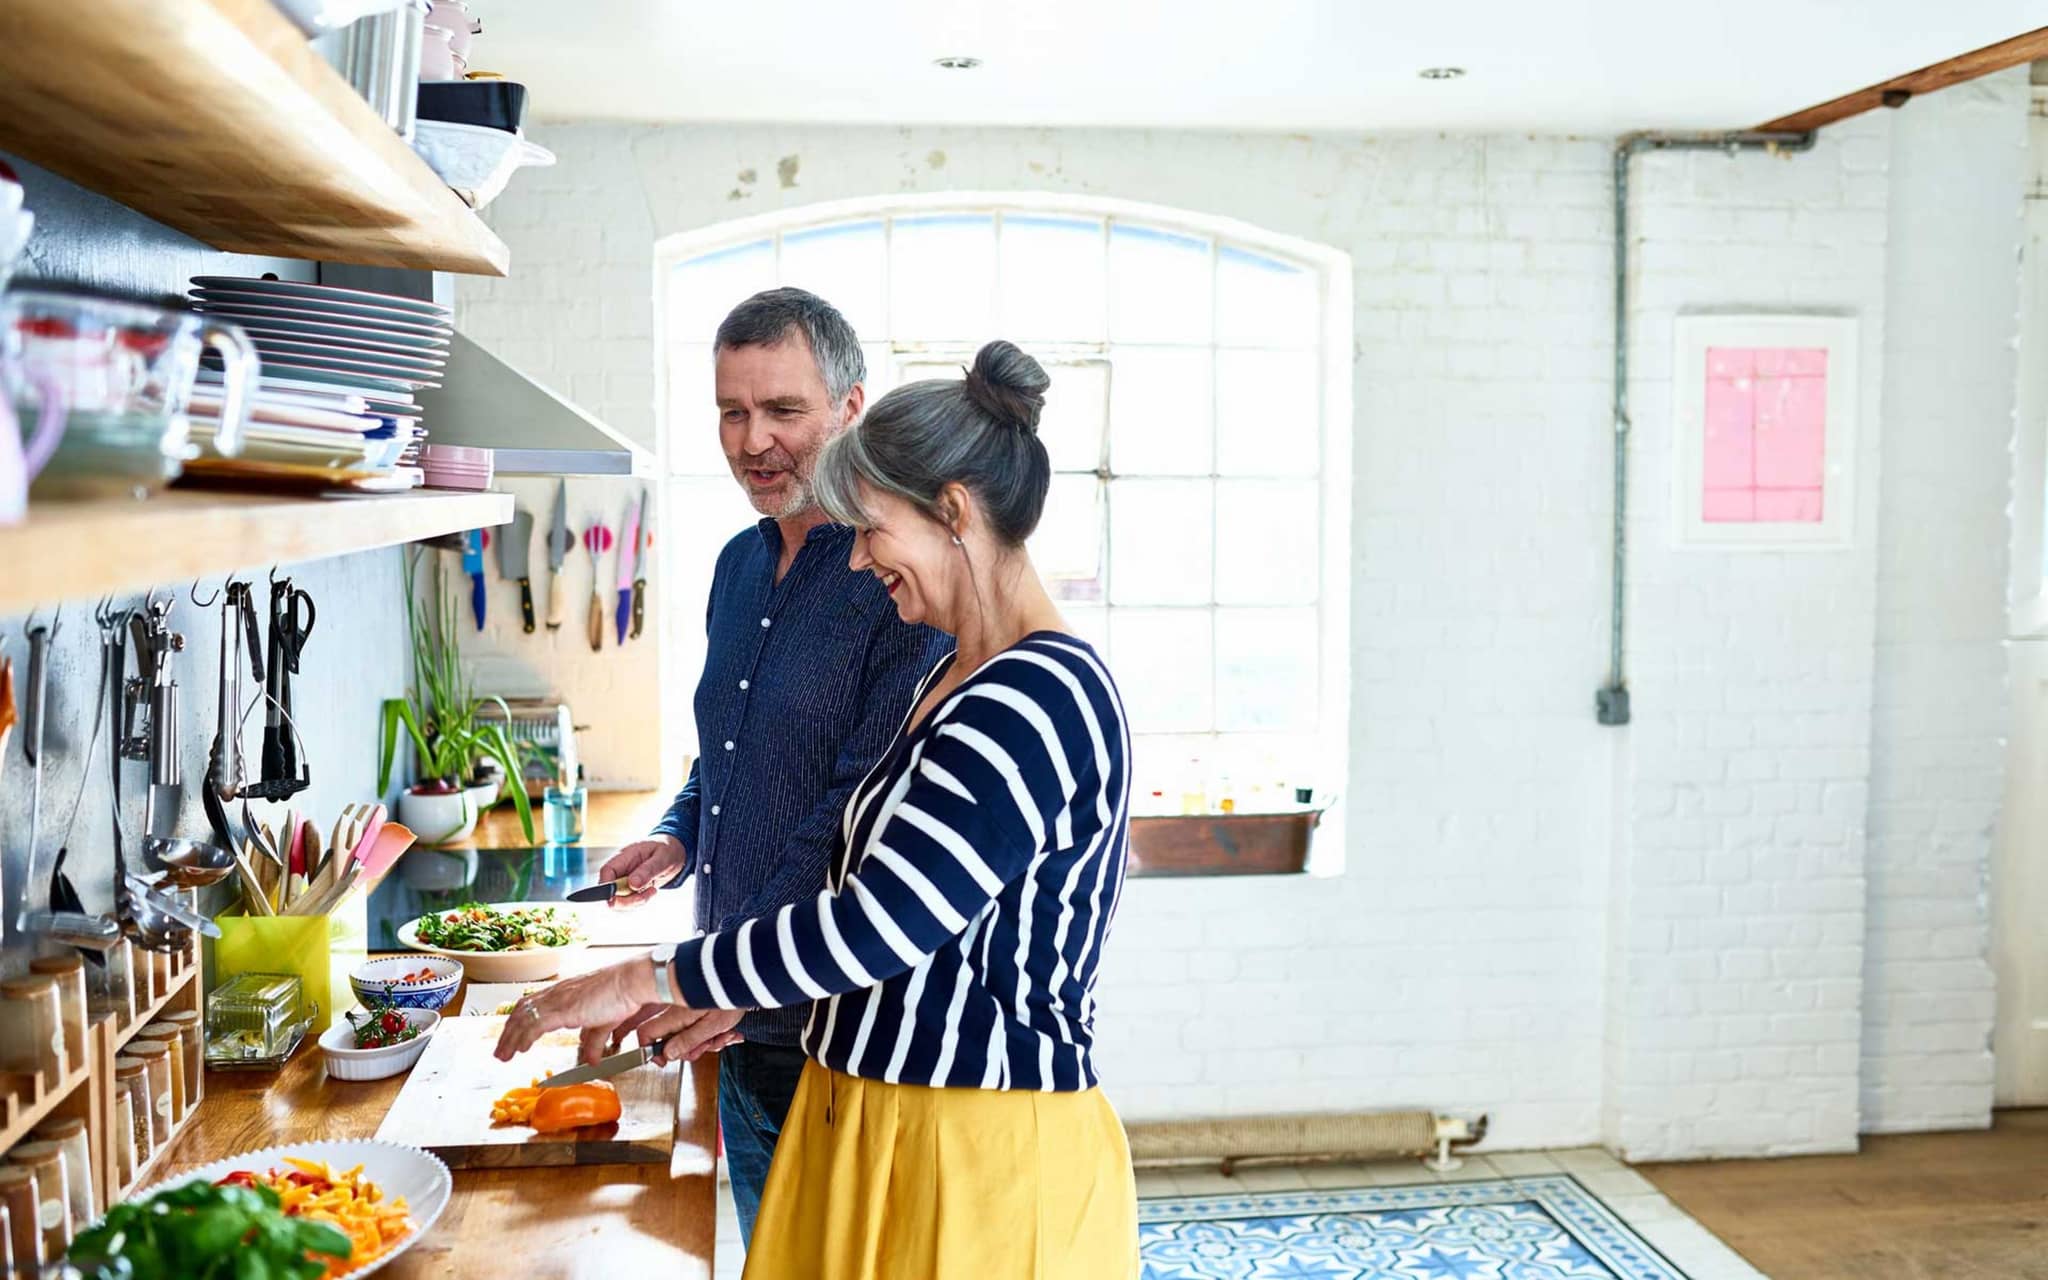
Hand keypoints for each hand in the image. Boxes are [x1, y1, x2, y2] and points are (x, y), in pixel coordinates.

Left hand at [493, 955, 661, 1061]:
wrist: (630, 982)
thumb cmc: (621, 995)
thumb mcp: (604, 1023)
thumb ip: (594, 1041)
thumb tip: (592, 1059)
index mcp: (563, 992)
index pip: (532, 1005)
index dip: (519, 1022)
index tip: (513, 1038)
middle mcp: (556, 993)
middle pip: (522, 1011)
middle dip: (508, 1033)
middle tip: (501, 1051)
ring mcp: (557, 999)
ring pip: (523, 1018)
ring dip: (510, 1038)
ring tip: (503, 1055)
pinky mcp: (561, 1008)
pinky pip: (534, 1025)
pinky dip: (523, 1038)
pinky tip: (520, 1049)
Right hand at [600, 836, 687, 907]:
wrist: (673, 853)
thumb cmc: (666, 850)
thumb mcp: (662, 857)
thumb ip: (647, 870)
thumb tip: (632, 884)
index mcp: (624, 856)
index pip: (606, 871)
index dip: (606, 886)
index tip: (615, 898)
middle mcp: (620, 870)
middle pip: (609, 891)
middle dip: (626, 900)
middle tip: (646, 894)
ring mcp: (624, 881)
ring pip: (618, 901)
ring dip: (636, 901)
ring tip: (652, 889)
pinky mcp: (630, 889)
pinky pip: (628, 903)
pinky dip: (640, 901)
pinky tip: (651, 891)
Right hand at [622, 1005, 744, 1063]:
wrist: (744, 980)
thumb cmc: (729, 999)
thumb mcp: (710, 1027)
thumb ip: (687, 1041)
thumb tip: (668, 1054)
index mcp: (673, 1016)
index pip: (646, 1034)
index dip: (652, 1051)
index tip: (665, 1060)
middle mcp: (676, 1012)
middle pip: (671, 1040)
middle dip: (691, 1048)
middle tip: (707, 1045)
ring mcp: (687, 1010)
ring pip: (689, 1036)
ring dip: (708, 1041)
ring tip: (724, 1034)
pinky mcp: (698, 1008)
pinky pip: (701, 1027)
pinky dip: (715, 1032)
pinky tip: (728, 1030)